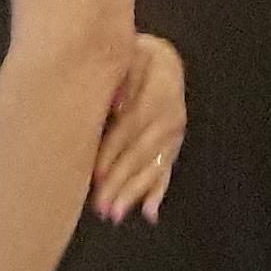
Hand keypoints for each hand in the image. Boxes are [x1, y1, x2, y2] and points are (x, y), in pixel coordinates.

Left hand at [91, 34, 184, 222]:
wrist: (161, 59)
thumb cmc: (132, 58)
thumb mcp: (127, 56)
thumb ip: (122, 77)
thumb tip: (118, 106)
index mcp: (157, 93)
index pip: (132, 126)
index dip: (114, 151)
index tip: (96, 174)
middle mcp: (170, 117)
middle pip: (142, 153)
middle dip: (121, 181)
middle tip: (101, 206)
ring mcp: (173, 134)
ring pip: (153, 167)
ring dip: (134, 192)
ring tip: (115, 214)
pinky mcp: (172, 146)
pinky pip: (166, 171)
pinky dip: (157, 192)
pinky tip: (149, 213)